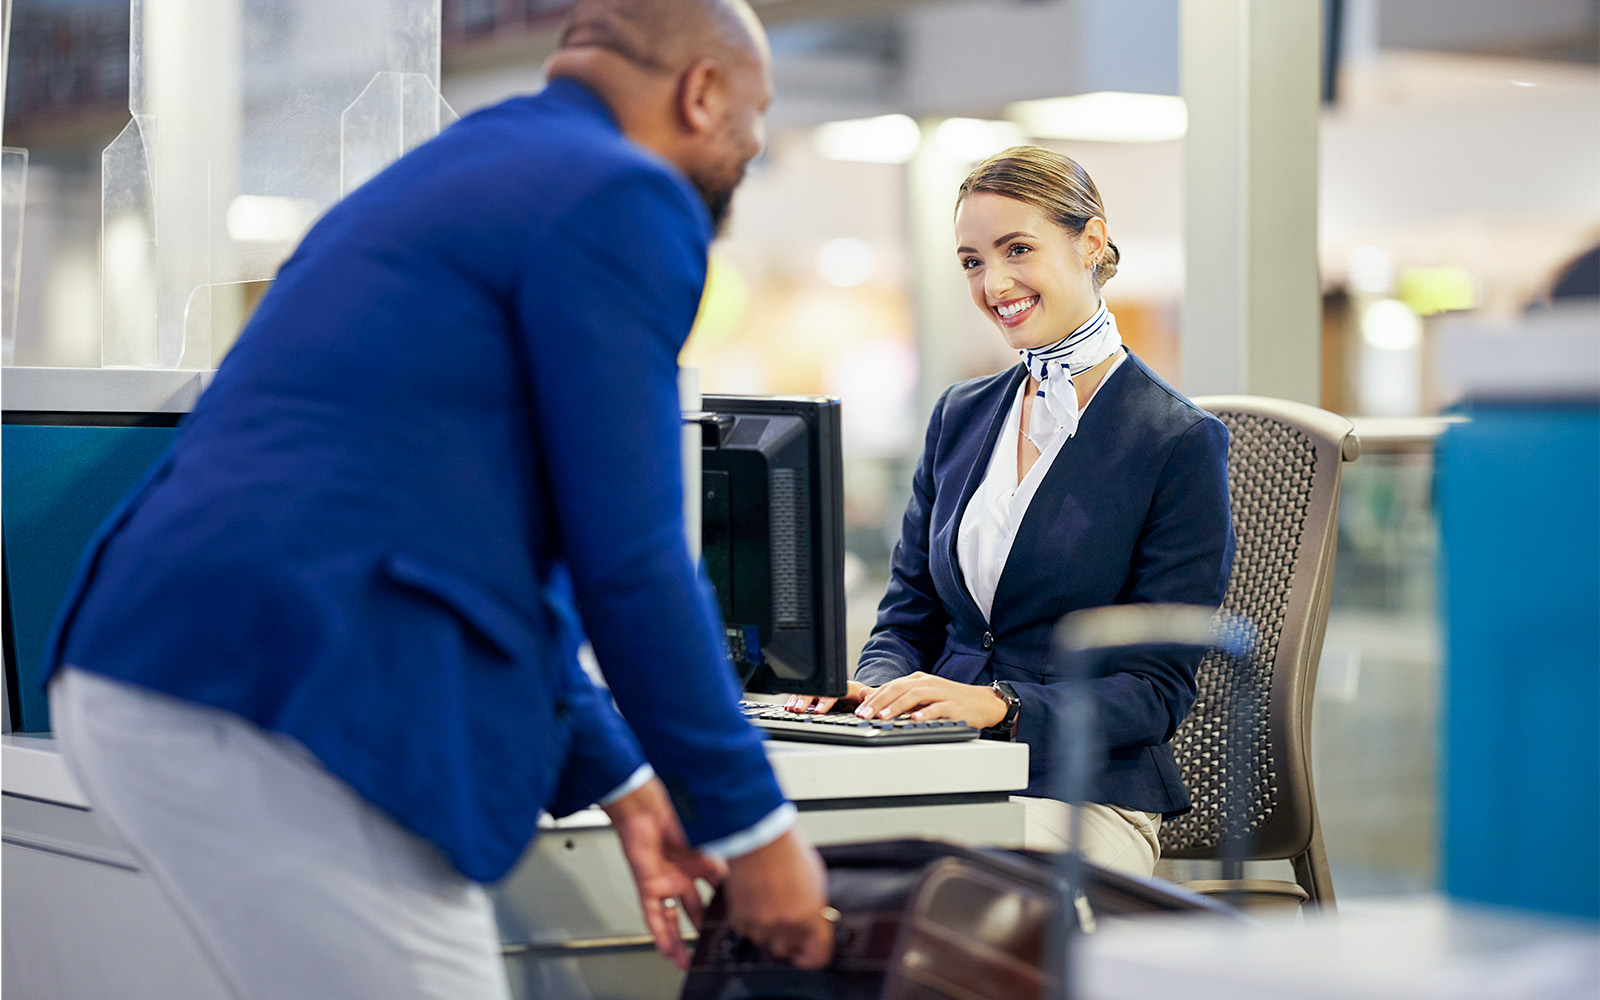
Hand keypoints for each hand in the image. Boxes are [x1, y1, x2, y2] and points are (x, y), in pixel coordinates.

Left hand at [603, 777, 726, 969]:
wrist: (649, 808)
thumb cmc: (679, 815)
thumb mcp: (712, 846)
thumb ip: (723, 868)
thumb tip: (739, 887)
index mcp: (701, 864)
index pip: (713, 895)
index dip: (720, 911)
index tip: (730, 926)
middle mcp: (683, 876)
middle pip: (693, 911)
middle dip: (701, 930)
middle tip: (708, 949)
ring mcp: (665, 882)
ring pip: (671, 918)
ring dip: (677, 940)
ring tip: (684, 960)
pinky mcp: (649, 885)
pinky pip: (653, 914)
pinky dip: (659, 932)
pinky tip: (665, 947)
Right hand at [722, 826, 834, 969]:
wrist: (757, 837)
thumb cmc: (786, 850)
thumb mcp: (815, 879)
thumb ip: (814, 907)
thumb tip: (814, 918)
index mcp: (810, 916)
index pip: (818, 956)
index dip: (813, 957)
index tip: (807, 953)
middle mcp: (786, 925)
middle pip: (787, 950)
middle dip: (788, 938)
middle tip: (786, 919)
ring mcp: (761, 924)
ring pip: (764, 942)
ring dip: (767, 929)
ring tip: (768, 903)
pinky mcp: (740, 918)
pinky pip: (746, 930)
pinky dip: (749, 920)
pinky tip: (754, 900)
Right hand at [784, 680, 872, 714]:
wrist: (865, 700)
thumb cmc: (868, 702)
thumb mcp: (873, 702)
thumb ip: (870, 700)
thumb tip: (867, 699)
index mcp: (849, 688)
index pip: (835, 691)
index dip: (826, 700)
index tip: (819, 711)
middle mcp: (834, 688)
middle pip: (817, 690)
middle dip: (806, 699)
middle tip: (798, 709)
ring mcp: (825, 692)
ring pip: (809, 692)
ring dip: (798, 699)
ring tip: (791, 708)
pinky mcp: (819, 697)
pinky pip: (805, 696)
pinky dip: (796, 700)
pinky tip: (790, 706)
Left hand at [854, 672, 1007, 728]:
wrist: (983, 703)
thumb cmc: (951, 701)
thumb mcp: (922, 696)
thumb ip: (898, 696)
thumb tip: (870, 696)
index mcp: (918, 680)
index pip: (891, 686)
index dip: (873, 698)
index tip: (858, 710)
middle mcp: (928, 683)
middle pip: (899, 689)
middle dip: (879, 702)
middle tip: (864, 714)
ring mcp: (941, 693)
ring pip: (915, 696)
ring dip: (897, 706)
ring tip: (883, 716)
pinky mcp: (954, 706)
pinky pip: (938, 708)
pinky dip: (925, 713)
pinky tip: (915, 719)